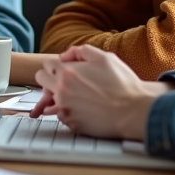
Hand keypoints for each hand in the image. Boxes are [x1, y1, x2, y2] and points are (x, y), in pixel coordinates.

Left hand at [33, 45, 173, 139]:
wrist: (133, 111)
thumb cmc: (122, 85)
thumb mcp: (104, 57)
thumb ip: (81, 51)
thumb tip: (66, 55)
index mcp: (67, 72)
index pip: (46, 64)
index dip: (57, 64)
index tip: (67, 68)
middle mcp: (61, 91)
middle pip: (41, 80)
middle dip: (51, 78)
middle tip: (68, 80)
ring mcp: (64, 109)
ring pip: (50, 99)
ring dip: (60, 95)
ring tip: (81, 96)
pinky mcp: (71, 124)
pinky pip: (61, 115)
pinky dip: (69, 111)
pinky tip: (85, 108)